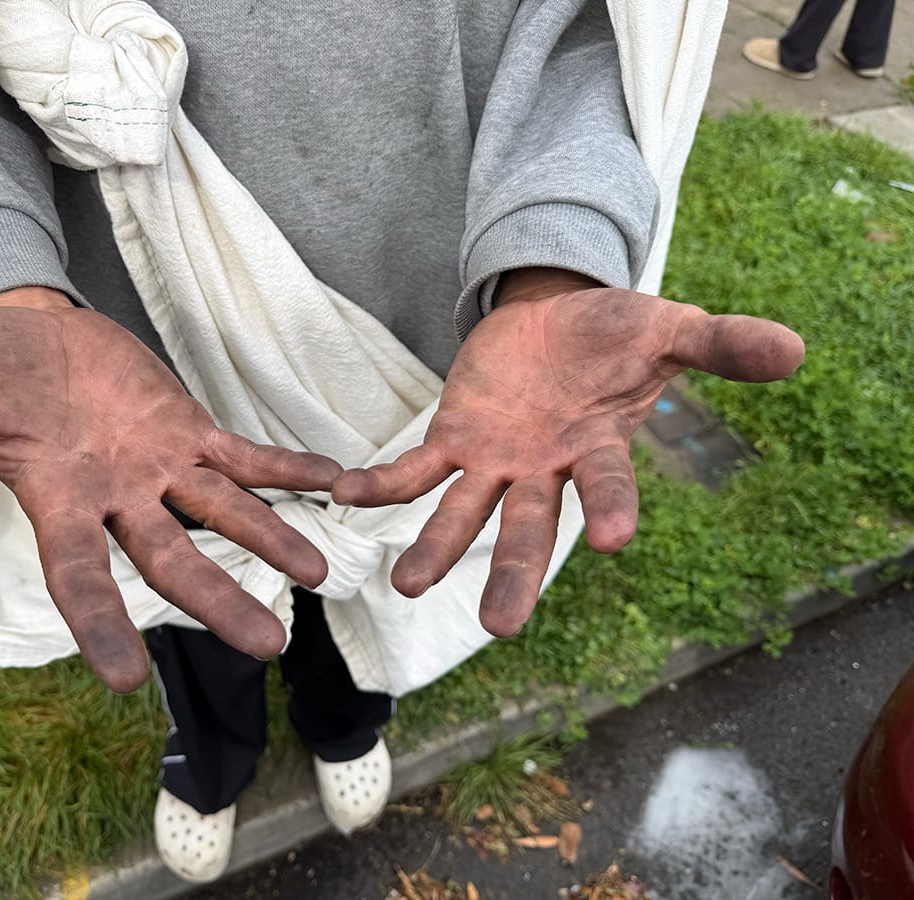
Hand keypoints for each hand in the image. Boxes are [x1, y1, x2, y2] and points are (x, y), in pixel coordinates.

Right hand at [0, 288, 341, 691]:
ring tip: (318, 574)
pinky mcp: (187, 429)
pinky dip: (283, 467)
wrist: (26, 331)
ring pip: (222, 513)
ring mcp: (157, 465)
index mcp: (56, 499)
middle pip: (172, 559)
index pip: (76, 574)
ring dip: (269, 541)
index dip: (99, 623)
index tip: (127, 679)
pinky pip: (243, 453)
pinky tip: (332, 479)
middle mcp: (115, 497)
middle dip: (217, 601)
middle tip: (267, 647)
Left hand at [332, 268, 804, 636]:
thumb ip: (720, 344)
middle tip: (499, 625)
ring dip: (437, 548)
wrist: (556, 317)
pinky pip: (415, 467)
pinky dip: (383, 483)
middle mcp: (545, 469)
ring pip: (464, 513)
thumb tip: (796, 348)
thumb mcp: (669, 329)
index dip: (613, 509)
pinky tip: (344, 495)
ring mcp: (496, 459)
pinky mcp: (454, 435)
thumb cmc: (615, 334)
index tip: (615, 540)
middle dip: (514, 573)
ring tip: (405, 584)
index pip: (610, 486)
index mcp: (600, 449)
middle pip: (530, 529)